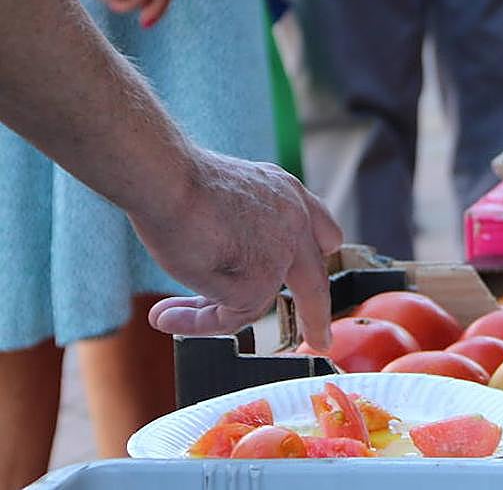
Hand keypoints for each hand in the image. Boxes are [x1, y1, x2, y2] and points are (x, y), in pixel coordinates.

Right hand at [139, 150, 342, 351]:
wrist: (168, 180)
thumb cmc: (178, 180)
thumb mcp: (222, 195)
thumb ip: (237, 224)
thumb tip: (222, 262)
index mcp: (286, 194)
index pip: (320, 229)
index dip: (318, 251)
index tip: (323, 264)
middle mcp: (294, 223)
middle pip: (314, 279)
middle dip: (315, 313)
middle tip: (320, 338)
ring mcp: (282, 255)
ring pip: (257, 302)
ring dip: (210, 315)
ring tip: (171, 319)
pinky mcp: (260, 283)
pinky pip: (228, 317)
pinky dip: (195, 322)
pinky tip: (164, 317)